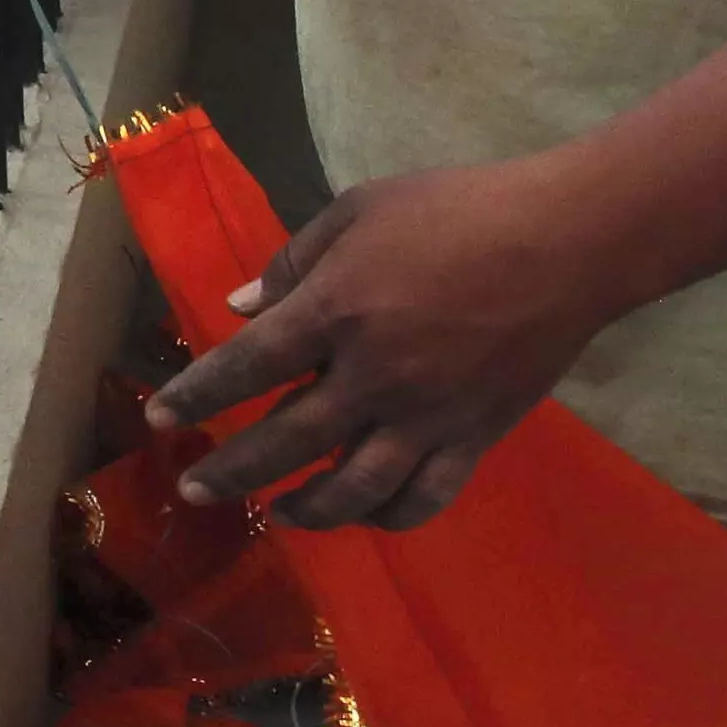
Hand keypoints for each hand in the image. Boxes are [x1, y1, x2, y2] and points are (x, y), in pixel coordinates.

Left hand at [148, 159, 629, 531]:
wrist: (566, 240)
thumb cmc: (454, 210)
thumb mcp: (358, 212)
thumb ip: (293, 263)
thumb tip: (238, 307)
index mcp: (335, 310)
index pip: (246, 367)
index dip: (196, 396)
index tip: (160, 418)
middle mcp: (373, 375)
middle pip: (285, 442)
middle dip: (232, 471)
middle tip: (195, 490)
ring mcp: (427, 415)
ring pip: (354, 489)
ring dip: (306, 511)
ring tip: (277, 515)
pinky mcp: (476, 437)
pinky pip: (425, 497)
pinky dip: (389, 517)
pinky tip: (364, 515)